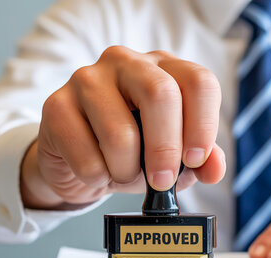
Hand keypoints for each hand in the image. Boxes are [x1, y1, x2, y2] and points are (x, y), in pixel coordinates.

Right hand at [20, 46, 225, 208]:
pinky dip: (98, 177)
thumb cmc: (133, 150)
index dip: (203, 125)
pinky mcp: (56, 105)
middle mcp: (127, 63)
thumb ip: (200, 160)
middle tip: (162, 181)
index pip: (199, 82)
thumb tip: (214, 168)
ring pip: (121, 133)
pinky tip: (96, 170)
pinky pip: (86, 156)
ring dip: (127, 170)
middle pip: (160, 94)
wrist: (79, 161)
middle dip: (166, 149)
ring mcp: (87, 79)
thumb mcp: (173, 156)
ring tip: (124, 173)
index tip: (196, 159)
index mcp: (164, 69)